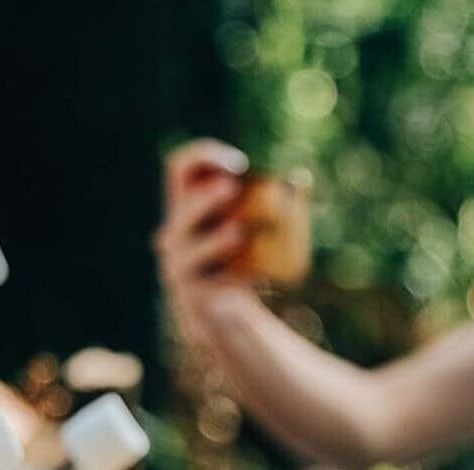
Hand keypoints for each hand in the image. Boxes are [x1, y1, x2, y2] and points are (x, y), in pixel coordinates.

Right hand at [154, 139, 256, 344]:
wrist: (219, 310)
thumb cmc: (236, 258)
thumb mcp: (251, 225)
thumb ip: (275, 202)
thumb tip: (299, 179)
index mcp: (186, 206)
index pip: (179, 167)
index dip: (204, 155)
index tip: (240, 164)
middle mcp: (173, 233)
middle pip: (183, 210)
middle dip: (205, 199)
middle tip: (231, 189)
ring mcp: (179, 265)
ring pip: (191, 249)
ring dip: (214, 241)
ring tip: (239, 233)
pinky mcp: (192, 294)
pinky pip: (207, 283)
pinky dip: (230, 277)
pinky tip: (254, 277)